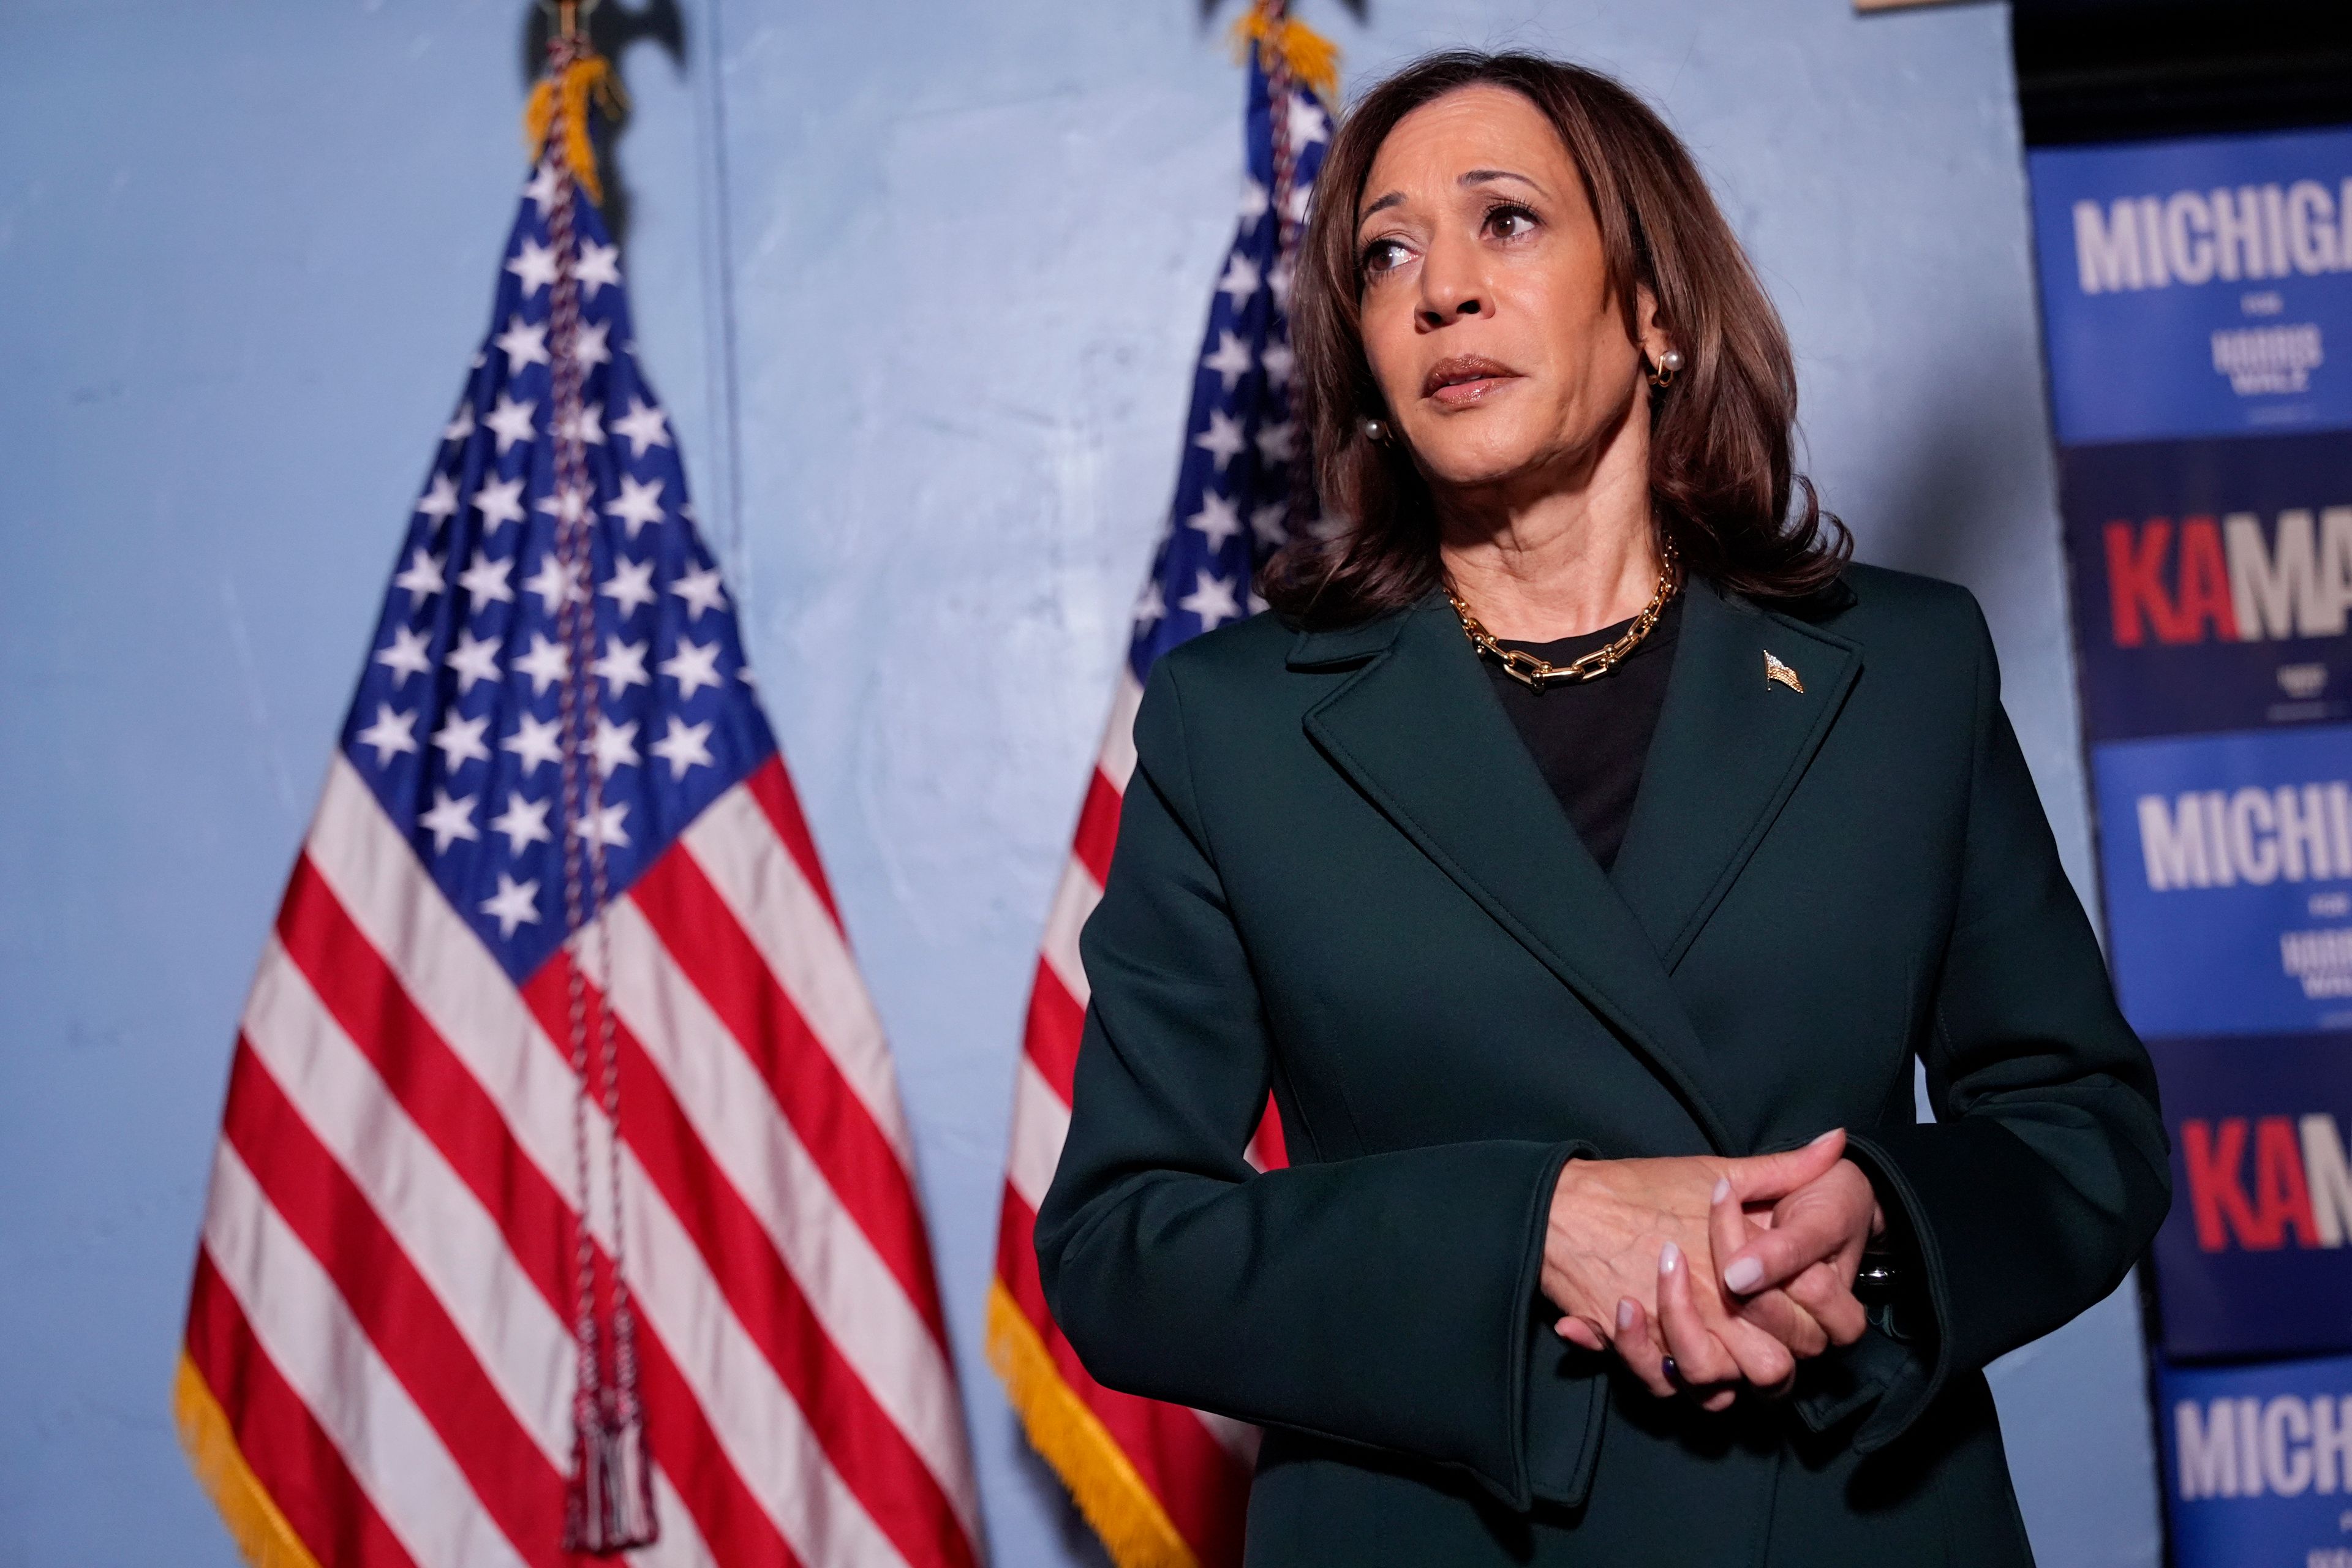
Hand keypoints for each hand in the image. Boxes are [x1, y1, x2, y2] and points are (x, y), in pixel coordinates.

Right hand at [1540, 1132, 1851, 1408]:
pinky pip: (1663, 1387)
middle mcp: (1713, 1313)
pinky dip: (1664, 1375)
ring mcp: (1672, 1337)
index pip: (1802, 1325)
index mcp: (1742, 1273)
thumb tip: (1836, 1139)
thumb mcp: (1717, 1171)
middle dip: (1766, 1357)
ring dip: (1717, 1372)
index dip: (1803, 1321)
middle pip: (1770, 1370)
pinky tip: (1662, 1347)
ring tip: (1705, 1338)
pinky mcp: (1634, 1350)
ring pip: (1718, 1388)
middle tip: (1750, 1326)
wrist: (1565, 1207)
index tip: (1784, 1295)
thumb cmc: (1640, 1187)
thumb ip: (1783, 1168)